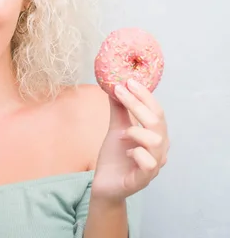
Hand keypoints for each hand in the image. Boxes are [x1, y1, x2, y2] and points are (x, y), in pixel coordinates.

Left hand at [91, 79, 169, 201]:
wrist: (105, 185)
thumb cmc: (115, 157)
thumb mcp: (116, 129)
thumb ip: (119, 110)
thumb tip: (115, 86)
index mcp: (155, 136)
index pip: (156, 111)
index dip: (145, 95)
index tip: (129, 81)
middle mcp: (159, 150)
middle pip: (157, 122)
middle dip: (138, 104)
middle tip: (120, 91)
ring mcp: (154, 165)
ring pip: (156, 141)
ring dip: (136, 131)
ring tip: (122, 133)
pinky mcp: (143, 179)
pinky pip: (149, 163)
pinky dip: (137, 153)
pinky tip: (127, 152)